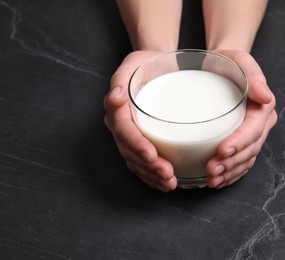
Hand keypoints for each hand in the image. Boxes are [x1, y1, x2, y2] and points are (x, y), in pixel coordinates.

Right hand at [104, 51, 176, 192]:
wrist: (156, 69)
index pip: (124, 130)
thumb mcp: (134, 62)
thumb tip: (115, 97)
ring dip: (150, 175)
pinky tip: (163, 183)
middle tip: (167, 175)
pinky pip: (140, 163)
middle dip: (147, 166)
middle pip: (129, 150)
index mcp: (116, 108)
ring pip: (135, 161)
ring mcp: (128, 136)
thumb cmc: (147, 64)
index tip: (152, 155)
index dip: (136, 144)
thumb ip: (121, 78)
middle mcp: (119, 125)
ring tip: (169, 184)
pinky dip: (151, 176)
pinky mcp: (139, 142)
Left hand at [206, 50, 276, 188]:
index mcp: (262, 107)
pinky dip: (230, 174)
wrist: (219, 68)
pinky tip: (218, 180)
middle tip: (212, 170)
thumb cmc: (228, 63)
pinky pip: (240, 163)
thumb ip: (254, 76)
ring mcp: (251, 135)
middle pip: (250, 149)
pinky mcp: (240, 142)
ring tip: (211, 179)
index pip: (254, 129)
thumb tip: (266, 97)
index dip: (240, 142)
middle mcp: (260, 124)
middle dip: (232, 162)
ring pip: (245, 160)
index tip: (222, 151)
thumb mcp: (240, 60)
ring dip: (229, 173)